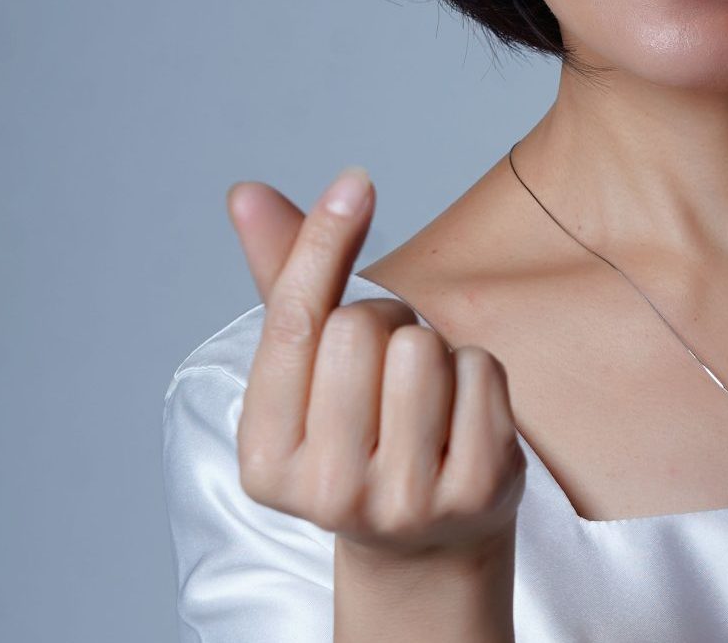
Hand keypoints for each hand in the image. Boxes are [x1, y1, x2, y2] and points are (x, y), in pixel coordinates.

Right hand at [225, 167, 525, 564]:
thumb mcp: (309, 375)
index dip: (323, 244)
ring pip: (423, 346)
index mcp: (265, 459)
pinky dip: (478, 373)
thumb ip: (283, 282)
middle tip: (385, 368)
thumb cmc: (358, 433)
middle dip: (382, 322)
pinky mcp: (474, 492)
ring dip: (432, 348)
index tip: (355, 182)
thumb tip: (246, 193)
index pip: (293, 325)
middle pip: (361, 327)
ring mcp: (403, 498)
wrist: (425, 543)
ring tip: (423, 395)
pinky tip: (462, 418)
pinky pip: (482, 370)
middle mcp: (326, 490)